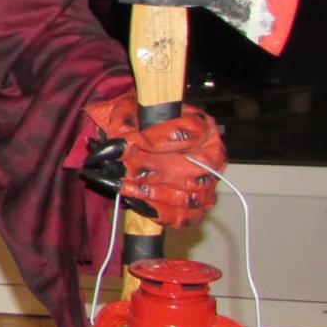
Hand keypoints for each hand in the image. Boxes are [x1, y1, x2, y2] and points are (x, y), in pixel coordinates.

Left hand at [80, 96, 225, 227]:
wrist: (136, 141)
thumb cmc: (135, 122)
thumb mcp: (126, 109)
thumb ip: (123, 121)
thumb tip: (120, 144)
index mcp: (201, 124)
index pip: (187, 133)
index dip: (156, 140)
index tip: (126, 143)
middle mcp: (211, 155)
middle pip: (190, 168)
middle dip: (148, 170)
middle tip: (115, 167)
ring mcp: (209, 184)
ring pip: (186, 197)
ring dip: (146, 192)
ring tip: (115, 182)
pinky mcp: (198, 208)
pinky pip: (182, 217)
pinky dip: (154, 211)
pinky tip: (130, 200)